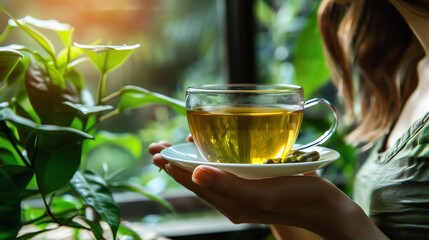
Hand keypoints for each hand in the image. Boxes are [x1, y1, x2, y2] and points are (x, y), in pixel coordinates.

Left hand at [148, 139, 386, 239]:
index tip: (157, 152)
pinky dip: (213, 160)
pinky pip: (226, 173)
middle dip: (176, 162)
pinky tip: (213, 150)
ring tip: (178, 145)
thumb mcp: (262, 193)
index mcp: (230, 202)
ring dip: (192, 159)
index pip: (193, 183)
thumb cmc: (297, 199)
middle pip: (197, 179)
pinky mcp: (253, 186)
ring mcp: (242, 193)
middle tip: (159, 147)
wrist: (325, 208)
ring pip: (210, 175)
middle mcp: (232, 199)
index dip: (174, 167)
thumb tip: (195, 173)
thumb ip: (229, 185)